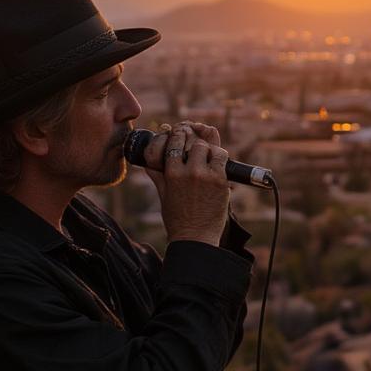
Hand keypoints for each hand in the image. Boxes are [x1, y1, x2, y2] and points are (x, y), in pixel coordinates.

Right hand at [140, 122, 229, 246]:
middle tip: (195, 143)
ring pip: (210, 147)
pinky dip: (220, 156)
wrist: (195, 238)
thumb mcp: (163, 195)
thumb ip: (157, 176)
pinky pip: (223, 158)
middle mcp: (189, 171)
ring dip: (210, 148)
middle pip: (195, 143)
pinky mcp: (221, 181)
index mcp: (171, 173)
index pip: (174, 142)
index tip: (181, 132)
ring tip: (208, 154)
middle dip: (195, 141)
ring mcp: (207, 175)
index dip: (178, 134)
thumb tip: (148, 163)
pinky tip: (217, 159)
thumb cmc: (177, 219)